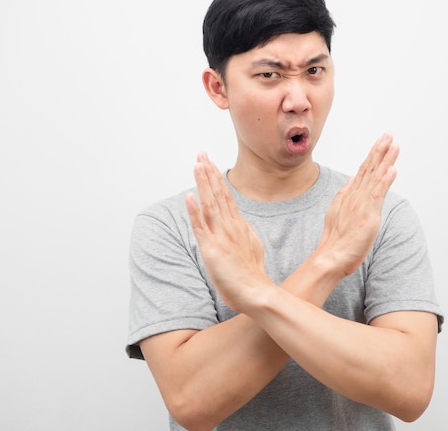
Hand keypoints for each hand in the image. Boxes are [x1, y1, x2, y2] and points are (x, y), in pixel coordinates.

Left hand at [185, 153, 270, 311]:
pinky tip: (190, 198)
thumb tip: (241, 223)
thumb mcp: (252, 246)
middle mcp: (230, 227)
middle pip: (218, 194)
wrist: (257, 293)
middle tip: (201, 154)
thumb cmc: (253, 275)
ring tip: (197, 165)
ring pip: (210, 204)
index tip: (209, 163)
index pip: (226, 196)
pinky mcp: (212, 249)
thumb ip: (244, 232)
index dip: (217, 178)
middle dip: (209, 173)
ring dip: (204, 184)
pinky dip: (195, 212)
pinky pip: (201, 228)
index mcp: (239, 225)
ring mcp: (221, 237)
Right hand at [317, 133, 398, 277]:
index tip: (381, 141)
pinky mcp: (368, 214)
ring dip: (385, 159)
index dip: (373, 155)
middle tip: (388, 134)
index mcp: (351, 196)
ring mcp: (362, 204)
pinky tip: (392, 169)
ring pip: (375, 177)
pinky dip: (385, 181)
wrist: (330, 256)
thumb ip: (343, 194)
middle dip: (380, 150)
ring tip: (394, 144)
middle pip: (369, 168)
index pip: (363, 171)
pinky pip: (378, 194)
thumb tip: (350, 180)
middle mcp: (356, 196)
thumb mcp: (337, 212)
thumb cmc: (336, 240)